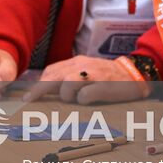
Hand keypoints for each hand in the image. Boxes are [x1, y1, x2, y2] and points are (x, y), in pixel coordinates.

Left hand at [24, 56, 148, 104]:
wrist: (133, 74)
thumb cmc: (107, 76)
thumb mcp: (86, 71)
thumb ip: (69, 76)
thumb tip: (48, 88)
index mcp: (77, 62)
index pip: (51, 71)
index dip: (38, 84)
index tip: (29, 96)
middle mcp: (82, 65)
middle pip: (54, 77)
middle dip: (40, 90)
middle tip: (30, 100)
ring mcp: (92, 74)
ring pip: (67, 85)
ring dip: (67, 96)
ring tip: (77, 98)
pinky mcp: (102, 85)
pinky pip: (84, 96)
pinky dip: (83, 100)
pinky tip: (90, 99)